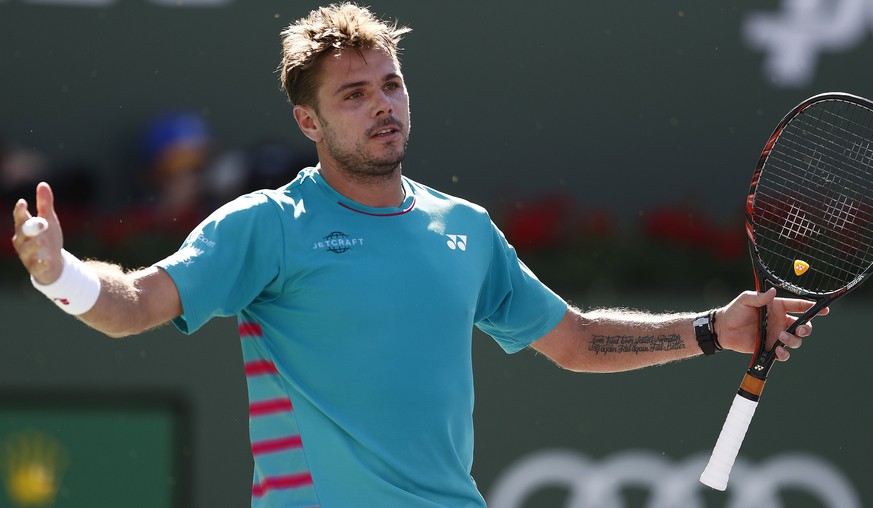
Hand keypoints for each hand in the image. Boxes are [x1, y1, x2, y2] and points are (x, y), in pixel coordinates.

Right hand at [11, 182, 64, 284]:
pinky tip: (48, 260)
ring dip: (36, 245)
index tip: (22, 203)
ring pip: (28, 249)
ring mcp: (28, 256)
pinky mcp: (36, 268)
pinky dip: (42, 264)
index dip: (20, 211)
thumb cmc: (48, 238)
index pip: (20, 218)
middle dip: (31, 228)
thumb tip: (42, 184)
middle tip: (42, 222)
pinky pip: (37, 266)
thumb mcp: (49, 220)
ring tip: (43, 240)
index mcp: (24, 228)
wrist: (54, 263)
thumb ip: (45, 204)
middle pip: (23, 233)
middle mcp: (22, 241)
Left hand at [713, 288, 827, 360]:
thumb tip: (772, 292)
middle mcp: (780, 322)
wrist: (723, 329)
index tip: (824, 310)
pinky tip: (778, 350)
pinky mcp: (770, 349)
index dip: (812, 307)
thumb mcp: (745, 300)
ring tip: (781, 337)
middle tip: (800, 328)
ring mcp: (776, 336)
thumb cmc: (734, 311)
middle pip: (803, 326)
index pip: (798, 306)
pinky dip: (784, 354)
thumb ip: (759, 297)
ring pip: (796, 340)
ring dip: (793, 340)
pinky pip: (784, 354)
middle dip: (807, 328)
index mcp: (777, 308)